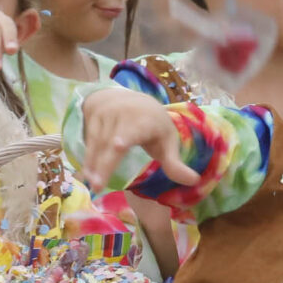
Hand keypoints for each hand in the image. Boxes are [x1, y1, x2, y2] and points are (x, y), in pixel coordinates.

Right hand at [74, 87, 197, 191]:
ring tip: (93, 185)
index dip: (126, 136)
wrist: (125, 97)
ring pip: (98, 143)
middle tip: (98, 186)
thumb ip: (175, 163)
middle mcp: (124, 113)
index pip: (135, 128)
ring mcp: (106, 113)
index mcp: (146, 120)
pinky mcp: (93, 116)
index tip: (118, 145)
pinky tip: (87, 174)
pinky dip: (88, 158)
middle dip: (104, 164)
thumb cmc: (151, 124)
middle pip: (112, 142)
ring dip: (93, 165)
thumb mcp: (166, 140)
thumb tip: (195, 181)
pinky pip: (89, 140)